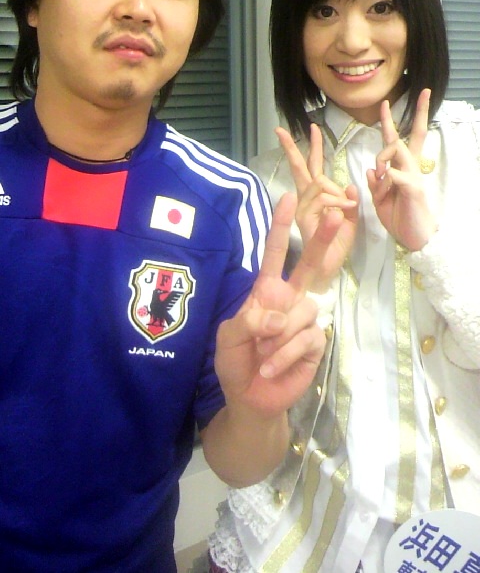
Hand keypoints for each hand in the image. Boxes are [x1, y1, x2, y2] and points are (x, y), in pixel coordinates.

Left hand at [214, 192, 345, 418]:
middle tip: (336, 214)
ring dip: (278, 337)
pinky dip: (285, 355)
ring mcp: (305, 321)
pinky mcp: (315, 344)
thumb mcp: (228, 336)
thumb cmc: (236, 361)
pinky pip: (306, 339)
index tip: (287, 197)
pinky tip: (271, 369)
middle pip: (310, 265)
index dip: (280, 227)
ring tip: (262, 358)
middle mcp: (289, 300)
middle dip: (321, 239)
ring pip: (302, 311)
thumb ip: (247, 319)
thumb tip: (278, 315)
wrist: (250, 399)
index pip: (275, 254)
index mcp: (266, 291)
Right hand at [276, 124, 357, 283]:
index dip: (313, 147)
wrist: (327, 273)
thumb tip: (350, 185)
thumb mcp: (350, 222)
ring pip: (320, 183)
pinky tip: (341, 215)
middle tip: (279, 130)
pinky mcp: (303, 219)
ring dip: (338, 195)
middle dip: (293, 147)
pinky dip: (337, 205)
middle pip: (300, 168)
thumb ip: (350, 203)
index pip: (313, 167)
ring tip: (345, 213)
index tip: (312, 128)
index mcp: (316, 199)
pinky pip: (323, 200)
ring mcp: (301, 209)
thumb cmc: (336, 248)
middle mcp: (305, 201)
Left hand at [366, 88, 436, 250]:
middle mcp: (410, 168)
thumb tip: (370, 169)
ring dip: (382, 157)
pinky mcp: (412, 188)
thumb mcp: (379, 198)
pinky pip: (394, 175)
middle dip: (414, 114)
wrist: (414, 237)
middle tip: (417, 94)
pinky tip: (382, 191)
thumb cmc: (398, 216)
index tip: (386, 102)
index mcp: (400, 169)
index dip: (390, 121)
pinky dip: (384, 181)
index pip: (397, 140)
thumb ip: (375, 182)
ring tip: (378, 173)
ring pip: (397, 150)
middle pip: (409, 136)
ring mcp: (413, 176)